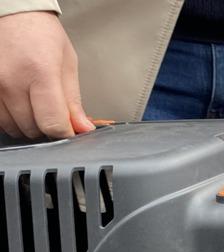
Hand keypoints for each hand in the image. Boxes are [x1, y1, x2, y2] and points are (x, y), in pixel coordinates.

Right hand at [0, 11, 93, 138]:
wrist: (12, 15)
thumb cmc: (41, 34)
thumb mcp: (67, 64)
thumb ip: (74, 101)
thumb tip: (82, 128)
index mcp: (40, 73)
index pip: (52, 123)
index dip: (65, 133)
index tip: (70, 131)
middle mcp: (12, 81)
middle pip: (33, 128)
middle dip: (48, 127)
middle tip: (55, 113)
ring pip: (14, 127)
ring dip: (29, 124)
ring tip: (37, 104)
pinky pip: (0, 119)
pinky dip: (12, 119)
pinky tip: (21, 105)